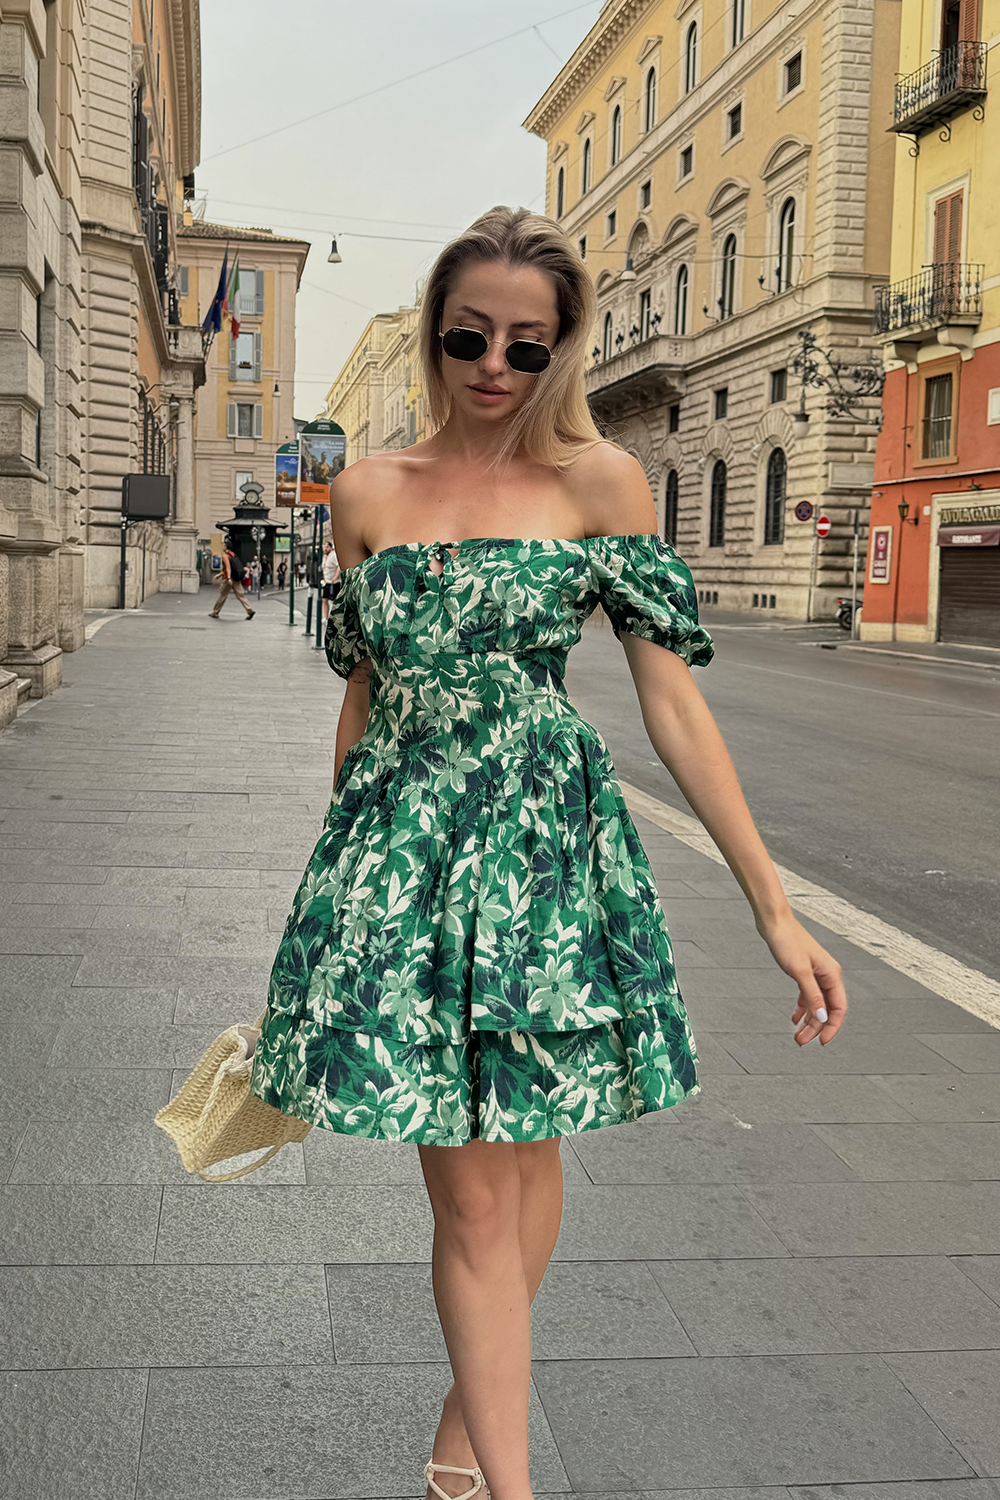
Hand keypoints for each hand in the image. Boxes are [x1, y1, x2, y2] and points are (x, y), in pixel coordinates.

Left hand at [758, 913, 846, 1045]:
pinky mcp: (804, 972)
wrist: (774, 922)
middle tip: (801, 1041)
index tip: (821, 1042)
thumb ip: (812, 995)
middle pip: (826, 1009)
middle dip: (816, 1027)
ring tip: (797, 1035)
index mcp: (831, 974)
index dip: (832, 1027)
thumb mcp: (799, 971)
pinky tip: (794, 1018)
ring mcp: (816, 974)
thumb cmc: (787, 940)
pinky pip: (808, 996)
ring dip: (808, 1021)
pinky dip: (802, 1008)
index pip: (838, 1008)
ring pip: (817, 1004)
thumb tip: (822, 1016)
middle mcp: (827, 975)